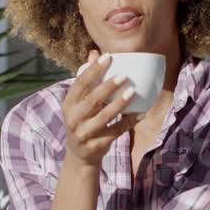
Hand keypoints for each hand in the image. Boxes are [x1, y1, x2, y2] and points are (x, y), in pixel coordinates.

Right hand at [63, 49, 143, 167]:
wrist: (79, 155)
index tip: (108, 57)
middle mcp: (74, 119)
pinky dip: (129, 122)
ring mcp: (85, 133)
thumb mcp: (79, 103)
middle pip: (92, 100)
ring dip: (119, 104)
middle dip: (108, 86)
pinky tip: (141, 113)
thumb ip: (87, 80)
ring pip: (104, 116)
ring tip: (132, 91)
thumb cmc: (82, 121)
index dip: (94, 70)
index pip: (80, 83)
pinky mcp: (97, 145)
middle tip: (124, 75)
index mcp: (68, 104)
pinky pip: (116, 131)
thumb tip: (94, 53)